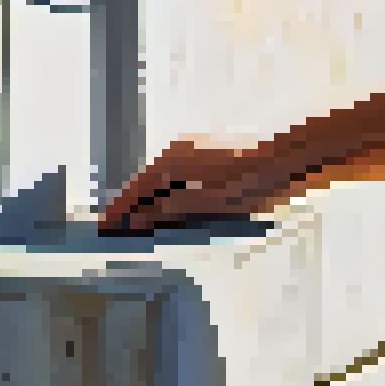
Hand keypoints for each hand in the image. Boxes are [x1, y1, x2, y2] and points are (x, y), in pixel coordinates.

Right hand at [98, 139, 291, 233]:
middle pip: (147, 186)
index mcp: (170, 160)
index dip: (118, 210)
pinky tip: (172, 217)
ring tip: (140, 229)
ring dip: (152, 206)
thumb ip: (162, 211)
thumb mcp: (197, 204)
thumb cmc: (240, 185)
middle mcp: (178, 153)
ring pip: (164, 185)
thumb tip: (133, 220)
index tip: (104, 228)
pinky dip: (171, 201)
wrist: (280, 167)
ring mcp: (195, 155)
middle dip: (132, 209)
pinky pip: (181, 184)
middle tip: (116, 232)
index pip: (135, 189)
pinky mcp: (211, 162)